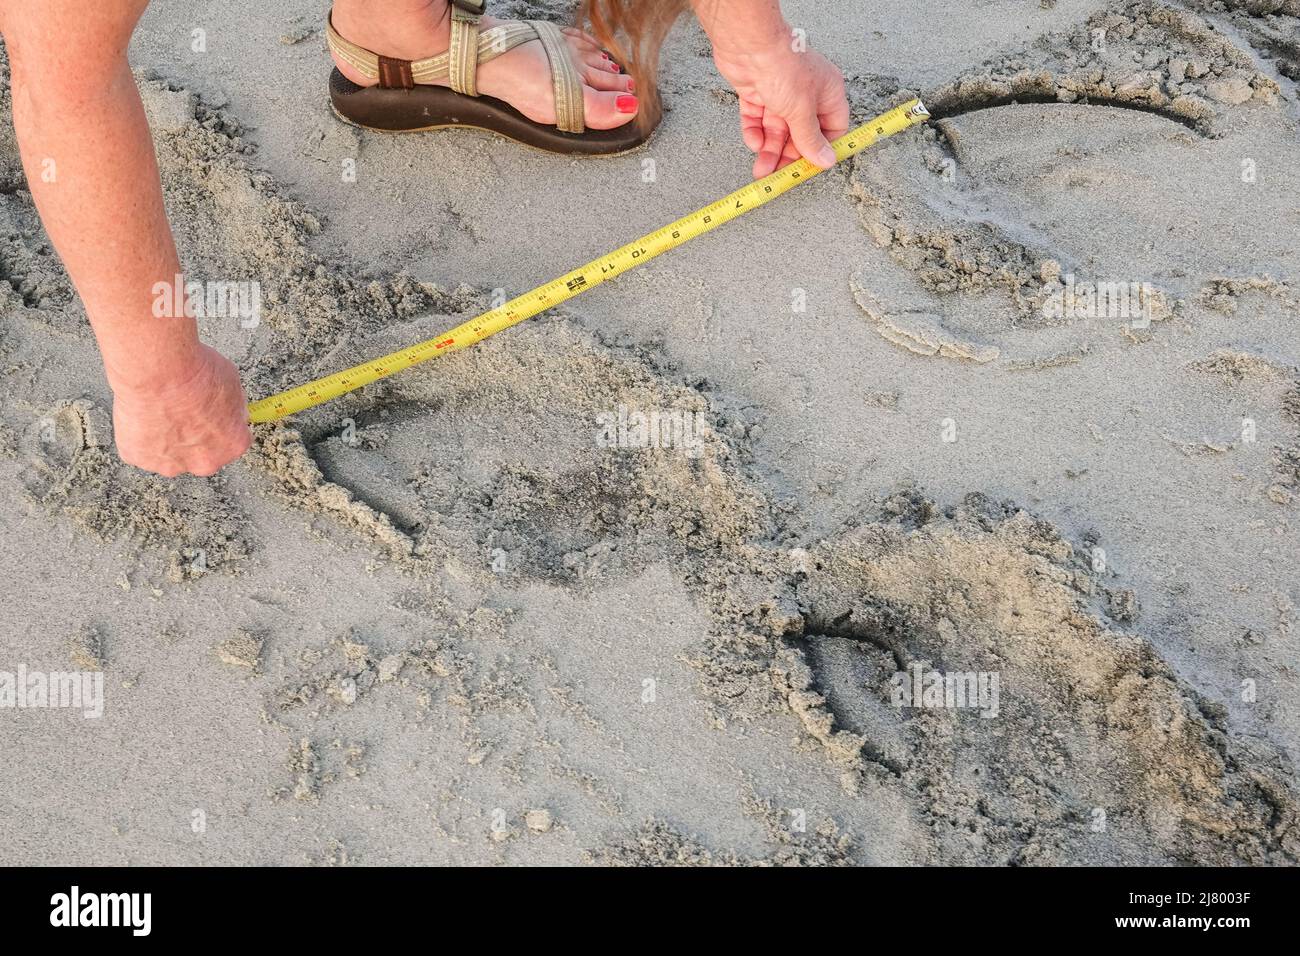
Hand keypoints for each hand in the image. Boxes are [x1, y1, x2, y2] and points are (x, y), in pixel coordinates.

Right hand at [111, 345, 252, 477]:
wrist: (158, 371)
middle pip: (201, 454)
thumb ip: (234, 407)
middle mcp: (205, 462)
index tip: (208, 416)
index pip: (231, 442)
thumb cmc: (194, 374)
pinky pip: (141, 449)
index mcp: (233, 444)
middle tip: (180, 413)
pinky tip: (142, 415)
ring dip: (165, 439)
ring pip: (170, 454)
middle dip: (193, 438)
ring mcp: (172, 464)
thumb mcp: (232, 383)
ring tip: (158, 411)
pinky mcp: (140, 458)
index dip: (218, 426)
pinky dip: (140, 436)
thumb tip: (231, 412)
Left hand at [713, 41, 849, 178]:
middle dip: (788, 155)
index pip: (831, 129)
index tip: (809, 169)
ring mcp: (780, 93)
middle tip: (780, 177)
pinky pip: (757, 120)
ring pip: (777, 130)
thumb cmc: (783, 65)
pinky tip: (754, 142)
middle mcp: (806, 94)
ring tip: (760, 170)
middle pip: (800, 134)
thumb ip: (811, 138)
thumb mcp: (801, 110)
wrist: (748, 44)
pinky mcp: (758, 92)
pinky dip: (754, 132)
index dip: (821, 149)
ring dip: (769, 150)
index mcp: (827, 93)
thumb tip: (825, 160)